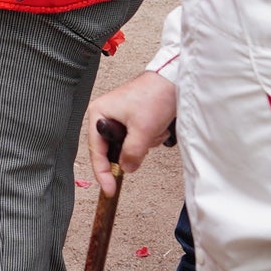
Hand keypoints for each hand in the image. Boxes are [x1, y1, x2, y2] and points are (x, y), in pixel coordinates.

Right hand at [84, 72, 178, 196]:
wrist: (174, 81)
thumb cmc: (154, 96)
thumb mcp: (142, 130)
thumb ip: (131, 154)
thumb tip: (125, 169)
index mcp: (98, 114)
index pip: (96, 151)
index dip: (102, 172)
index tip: (109, 189)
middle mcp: (105, 116)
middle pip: (112, 150)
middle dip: (131, 151)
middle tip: (143, 147)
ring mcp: (119, 118)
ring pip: (127, 147)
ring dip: (143, 144)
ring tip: (154, 130)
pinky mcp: (133, 120)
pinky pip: (137, 140)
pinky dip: (149, 139)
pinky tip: (157, 128)